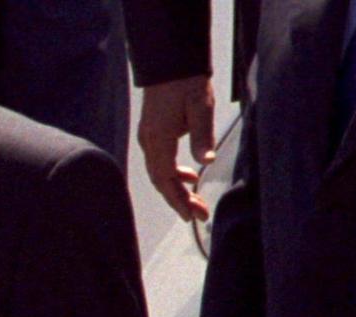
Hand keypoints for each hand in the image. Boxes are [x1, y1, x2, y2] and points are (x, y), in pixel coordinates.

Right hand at [138, 76, 217, 222]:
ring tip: (195, 200)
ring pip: (160, 173)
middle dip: (179, 200)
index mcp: (159, 140)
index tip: (191, 216)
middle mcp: (149, 142)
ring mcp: (149, 137)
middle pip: (161, 180)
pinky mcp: (153, 132)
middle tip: (199, 215)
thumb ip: (202, 135)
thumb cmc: (187, 82)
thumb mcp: (200, 107)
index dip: (178, 199)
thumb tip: (206, 162)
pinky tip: (189, 176)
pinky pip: (161, 161)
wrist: (171, 61)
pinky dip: (174, 173)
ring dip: (177, 188)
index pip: (165, 179)